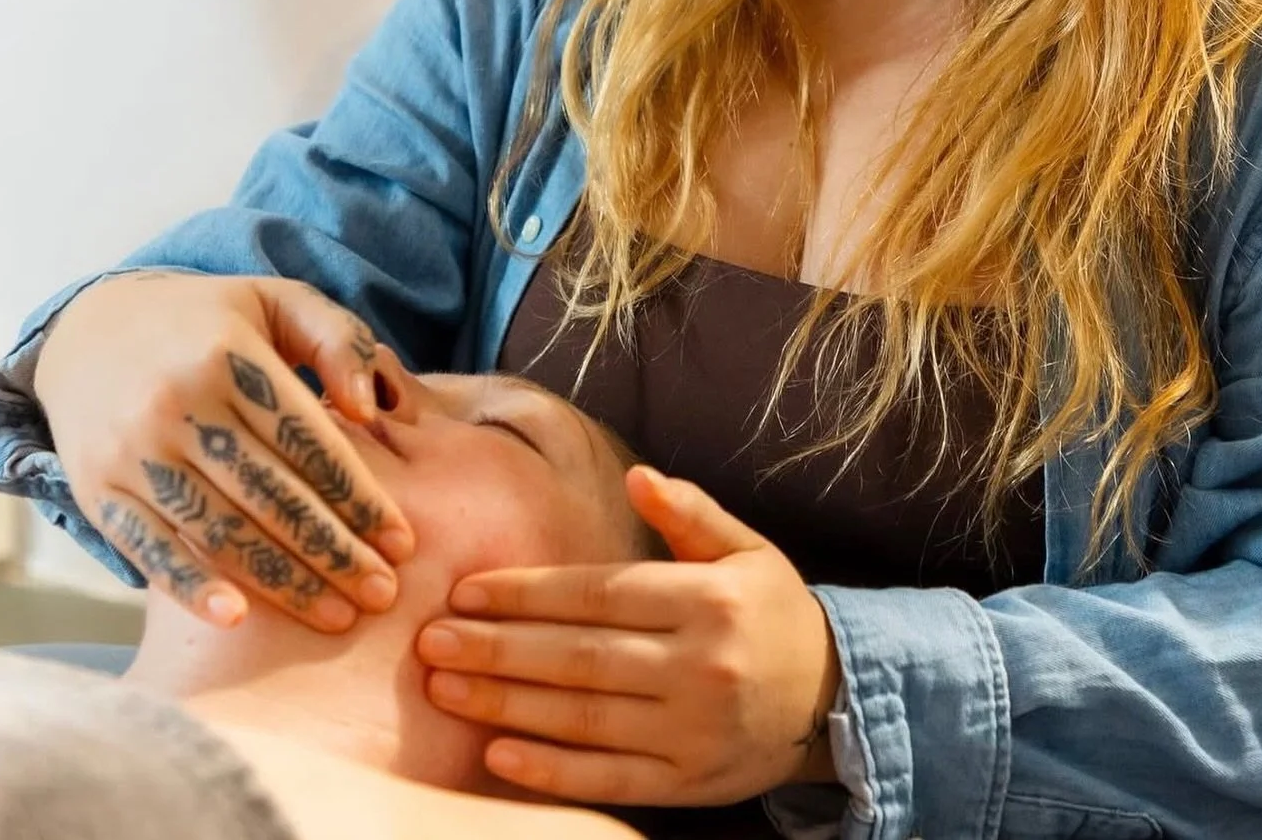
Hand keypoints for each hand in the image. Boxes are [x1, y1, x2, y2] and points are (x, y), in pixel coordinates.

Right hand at [35, 270, 418, 631]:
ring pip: (219, 530)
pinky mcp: (97, 490)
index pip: (308, 442)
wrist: (91, 329)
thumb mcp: (277, 300)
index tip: (402, 541)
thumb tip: (369, 411)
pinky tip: (238, 619)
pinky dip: (191, 587)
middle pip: (271, 495)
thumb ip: (336, 340)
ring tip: (336, 615)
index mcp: (230, 355)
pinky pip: (149, 548)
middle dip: (334, 552)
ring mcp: (133, 451)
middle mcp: (178, 403)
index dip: (360, 497)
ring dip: (282, 582)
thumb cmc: (210, 321)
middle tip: (382, 593)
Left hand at [415, 465, 841, 806]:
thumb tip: (639, 478)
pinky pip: (606, 778)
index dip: (529, 592)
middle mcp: (700, 666)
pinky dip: (547, 770)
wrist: (831, 698)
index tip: (467, 590)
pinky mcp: (686, 785)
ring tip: (444, 686)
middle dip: (498, 647)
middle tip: (430, 640)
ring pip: (582, 717)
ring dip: (505, 703)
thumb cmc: (771, 611)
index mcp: (708, 601)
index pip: (600, 594)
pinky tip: (495, 754)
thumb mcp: (745, 551)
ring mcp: (691, 732)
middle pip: (580, 656)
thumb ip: (691, 514)